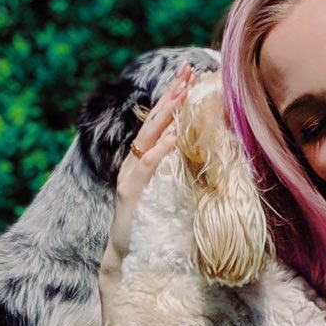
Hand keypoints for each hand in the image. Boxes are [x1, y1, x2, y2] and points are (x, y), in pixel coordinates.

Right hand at [105, 63, 195, 270]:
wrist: (126, 254)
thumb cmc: (149, 225)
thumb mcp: (166, 192)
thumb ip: (175, 171)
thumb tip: (199, 154)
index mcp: (143, 160)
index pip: (159, 122)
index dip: (172, 97)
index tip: (190, 75)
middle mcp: (133, 162)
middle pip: (153, 122)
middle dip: (171, 94)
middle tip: (187, 71)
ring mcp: (129, 176)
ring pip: (148, 138)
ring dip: (165, 114)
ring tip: (181, 93)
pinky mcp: (129, 193)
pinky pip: (146, 167)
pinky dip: (160, 151)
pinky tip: (173, 137)